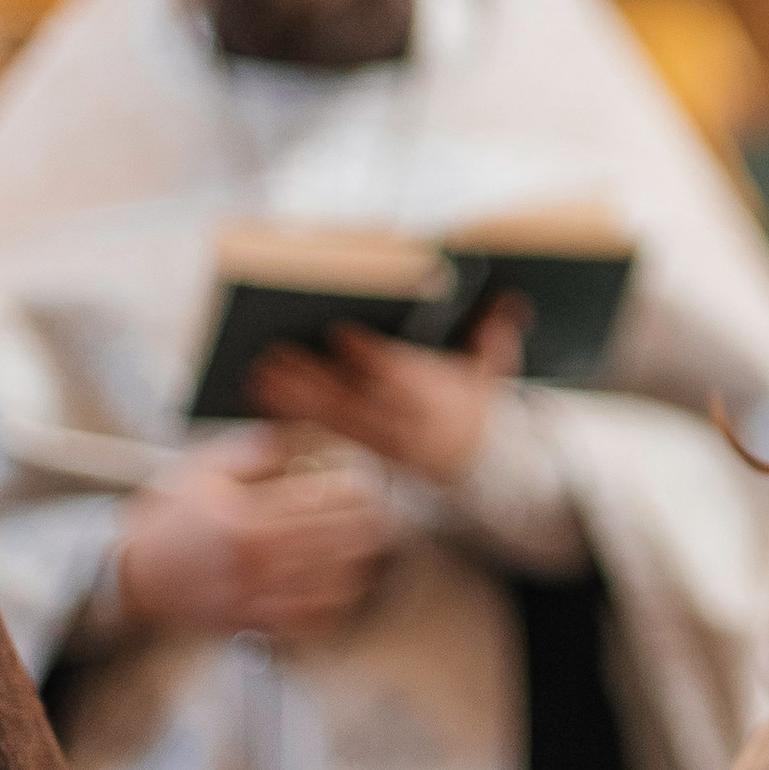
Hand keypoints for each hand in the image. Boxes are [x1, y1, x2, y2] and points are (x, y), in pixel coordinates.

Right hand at [116, 439, 397, 647]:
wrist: (133, 572)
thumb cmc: (170, 515)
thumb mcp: (204, 469)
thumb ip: (253, 451)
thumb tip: (296, 436)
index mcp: (243, 520)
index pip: (315, 505)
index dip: (351, 495)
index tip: (367, 484)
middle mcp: (252, 562)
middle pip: (332, 548)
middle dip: (365, 532)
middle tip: (383, 518)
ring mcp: (253, 597)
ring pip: (326, 590)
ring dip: (356, 571)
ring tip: (370, 554)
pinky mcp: (250, 622)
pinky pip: (304, 623)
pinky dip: (331, 609)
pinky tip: (344, 590)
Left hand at [247, 302, 525, 485]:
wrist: (478, 467)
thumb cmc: (478, 403)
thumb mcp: (493, 372)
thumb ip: (495, 338)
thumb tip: (509, 302)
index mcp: (442, 400)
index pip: (403, 375)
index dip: (371, 356)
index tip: (339, 332)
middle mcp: (409, 426)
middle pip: (356, 401)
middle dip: (314, 380)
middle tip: (275, 355)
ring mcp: (384, 443)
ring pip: (333, 420)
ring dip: (294, 400)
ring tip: (259, 375)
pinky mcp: (365, 451)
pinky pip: (326, 433)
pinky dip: (295, 419)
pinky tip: (266, 400)